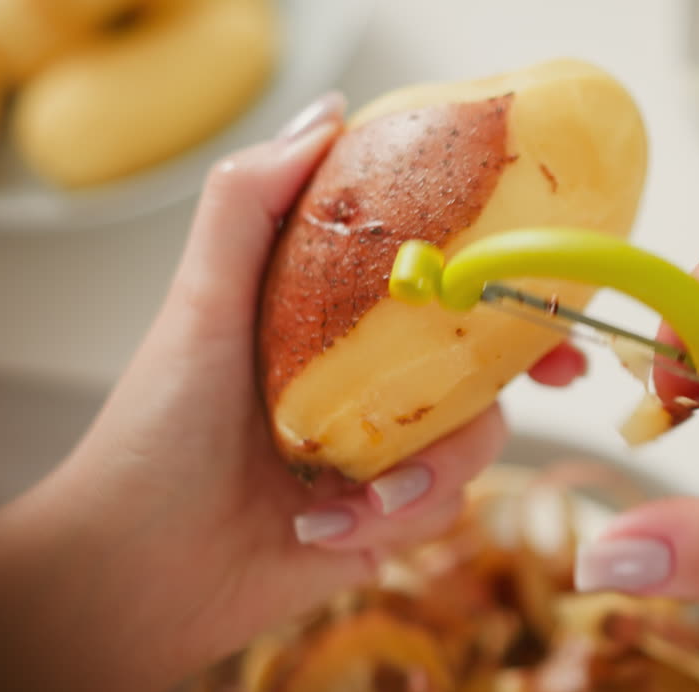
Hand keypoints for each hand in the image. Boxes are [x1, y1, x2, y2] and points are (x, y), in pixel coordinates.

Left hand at [0, 93, 586, 691]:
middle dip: (524, 369)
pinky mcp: (386, 521)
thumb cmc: (155, 433)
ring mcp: (380, 452)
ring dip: (428, 471)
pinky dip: (392, 520)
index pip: (430, 278)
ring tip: (361, 496)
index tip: (542, 260)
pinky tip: (323, 529)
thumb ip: (251, 204)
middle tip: (563, 373)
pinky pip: (440, 510)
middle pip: (478, 357)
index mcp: (331, 321)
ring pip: (472, 442)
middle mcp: (364, 380)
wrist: (135, 572)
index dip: (495, 264)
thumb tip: (327, 112)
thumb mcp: (200, 303)